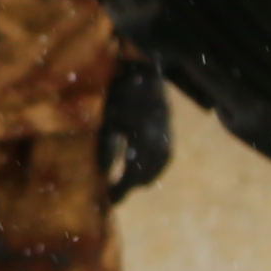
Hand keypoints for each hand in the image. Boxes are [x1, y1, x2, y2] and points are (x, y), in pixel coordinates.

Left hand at [98, 58, 174, 204]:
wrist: (143, 69)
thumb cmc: (119, 93)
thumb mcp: (107, 121)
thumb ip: (106, 149)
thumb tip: (102, 174)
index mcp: (141, 141)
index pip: (130, 175)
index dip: (118, 190)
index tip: (108, 200)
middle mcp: (157, 141)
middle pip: (146, 175)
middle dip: (130, 185)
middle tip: (115, 191)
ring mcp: (165, 135)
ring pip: (158, 167)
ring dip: (144, 177)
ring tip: (129, 182)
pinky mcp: (168, 129)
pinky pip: (164, 156)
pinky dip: (154, 165)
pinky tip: (143, 166)